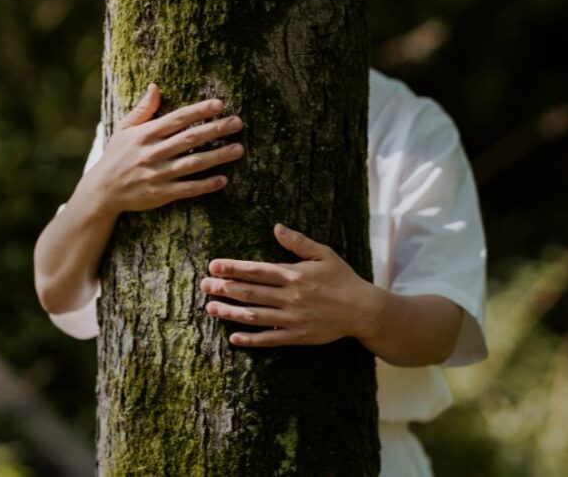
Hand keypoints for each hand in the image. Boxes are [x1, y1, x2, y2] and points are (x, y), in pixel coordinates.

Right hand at [79, 83, 244, 216]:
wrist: (101, 191)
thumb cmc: (116, 156)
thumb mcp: (124, 129)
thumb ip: (142, 110)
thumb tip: (155, 86)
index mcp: (145, 135)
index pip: (178, 119)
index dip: (199, 111)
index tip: (219, 104)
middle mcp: (153, 153)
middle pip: (190, 139)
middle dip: (216, 129)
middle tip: (238, 123)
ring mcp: (158, 174)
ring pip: (193, 163)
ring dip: (218, 156)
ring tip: (239, 149)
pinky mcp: (161, 194)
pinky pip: (188, 188)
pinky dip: (206, 184)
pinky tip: (223, 179)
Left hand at [199, 223, 377, 346]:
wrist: (363, 310)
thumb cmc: (343, 279)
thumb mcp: (324, 254)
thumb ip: (299, 242)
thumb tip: (276, 227)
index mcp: (294, 275)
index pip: (256, 270)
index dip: (233, 268)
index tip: (213, 266)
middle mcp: (290, 296)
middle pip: (250, 292)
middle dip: (224, 288)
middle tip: (203, 286)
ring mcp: (292, 318)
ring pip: (254, 316)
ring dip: (230, 312)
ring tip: (211, 308)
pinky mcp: (297, 336)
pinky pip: (269, 339)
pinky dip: (250, 339)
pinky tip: (233, 337)